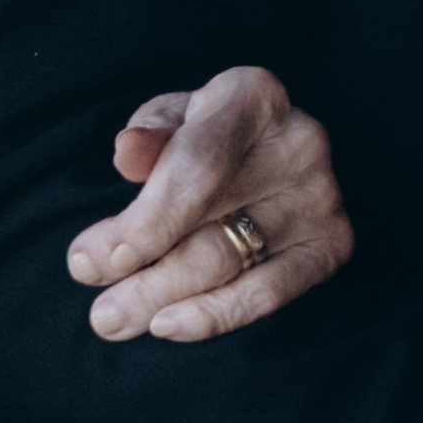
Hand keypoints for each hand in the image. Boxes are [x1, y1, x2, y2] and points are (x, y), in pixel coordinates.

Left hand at [64, 64, 354, 341]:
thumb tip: (127, 154)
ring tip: (113, 320)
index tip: (92, 260)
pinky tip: (168, 324)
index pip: (197, 168)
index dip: (145, 222)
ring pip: (230, 265)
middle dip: (144, 277)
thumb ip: (149, 137)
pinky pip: (269, 293)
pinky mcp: (331, 243)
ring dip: (163, 301)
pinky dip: (215, 315)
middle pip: (211, 229)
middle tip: (96, 311)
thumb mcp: (171, 120)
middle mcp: (300, 146)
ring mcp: (321, 198)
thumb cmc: (203, 134)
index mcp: (253, 98)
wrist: (262, 149)